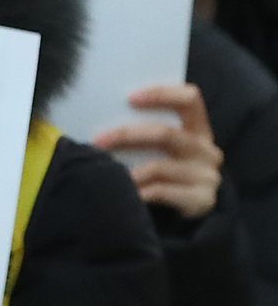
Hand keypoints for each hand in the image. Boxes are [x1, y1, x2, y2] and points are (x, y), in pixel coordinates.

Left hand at [95, 83, 222, 222]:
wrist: (191, 210)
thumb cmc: (167, 170)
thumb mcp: (164, 148)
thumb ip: (147, 131)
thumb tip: (105, 117)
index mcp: (198, 128)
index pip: (189, 99)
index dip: (162, 94)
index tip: (129, 98)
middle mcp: (206, 149)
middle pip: (166, 134)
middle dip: (127, 135)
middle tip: (98, 141)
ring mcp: (207, 175)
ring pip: (160, 167)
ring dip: (129, 170)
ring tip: (105, 172)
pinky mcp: (202, 200)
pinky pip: (162, 192)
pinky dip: (139, 191)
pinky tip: (124, 193)